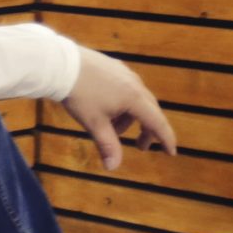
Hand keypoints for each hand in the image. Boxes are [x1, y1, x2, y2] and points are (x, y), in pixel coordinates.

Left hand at [61, 47, 178, 169]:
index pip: (157, 122)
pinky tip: (107, 109)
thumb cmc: (80, 95)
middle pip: (150, 110)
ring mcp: (125, 73)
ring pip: (137, 100)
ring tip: (111, 129)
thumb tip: (113, 168)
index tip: (171, 152)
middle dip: (147, 131)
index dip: (166, 139)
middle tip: (140, 147)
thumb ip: (108, 146)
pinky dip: (123, 105)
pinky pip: (127, 89)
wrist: (61, 65)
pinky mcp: (115, 67)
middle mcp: (135, 84)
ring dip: (130, 118)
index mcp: (134, 98)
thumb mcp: (94, 124)